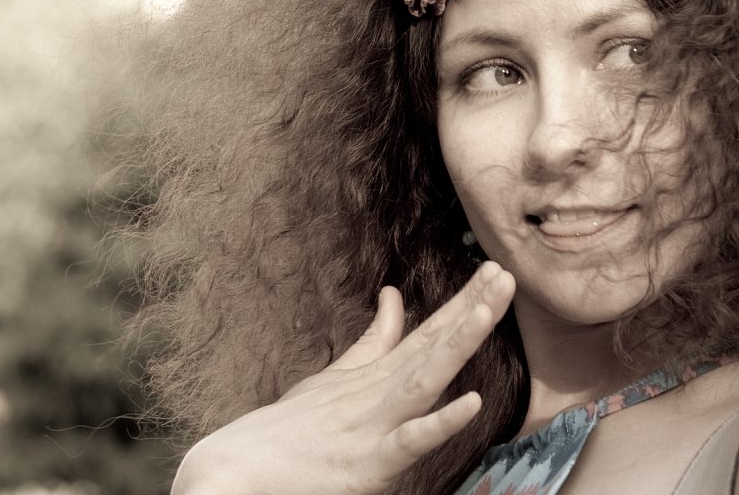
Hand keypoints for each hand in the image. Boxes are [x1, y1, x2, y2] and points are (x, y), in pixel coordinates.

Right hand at [171, 261, 515, 494]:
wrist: (234, 469)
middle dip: (471, 311)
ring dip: (458, 343)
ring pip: (425, 379)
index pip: (428, 333)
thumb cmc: (288, 430)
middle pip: (433, 347)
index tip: (495, 270)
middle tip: (505, 274)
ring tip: (487, 310)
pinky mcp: (367, 464)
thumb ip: (372, 343)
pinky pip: (409, 442)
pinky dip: (439, 423)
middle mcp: (378, 393)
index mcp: (376, 377)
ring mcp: (373, 425)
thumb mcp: (334, 380)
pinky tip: (471, 403)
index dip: (464, 303)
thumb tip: (393, 298)